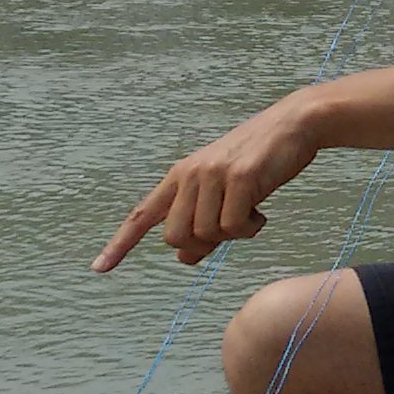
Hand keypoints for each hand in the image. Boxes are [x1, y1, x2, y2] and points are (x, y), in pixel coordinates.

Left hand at [92, 94, 321, 271]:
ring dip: (233, 235)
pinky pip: (234, 226)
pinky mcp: (240, 178)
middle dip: (202, 244)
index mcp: (180, 176)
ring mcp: (213, 175)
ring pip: (206, 234)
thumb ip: (202, 224)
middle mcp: (190, 174)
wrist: (295, 124)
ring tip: (252, 214)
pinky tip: (262, 213)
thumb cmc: (260, 160)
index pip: (142, 214)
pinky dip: (250, 229)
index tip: (99, 268)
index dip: (120, 243)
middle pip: (175, 236)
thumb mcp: (225, 191)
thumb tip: (184, 259)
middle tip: (231, 228)